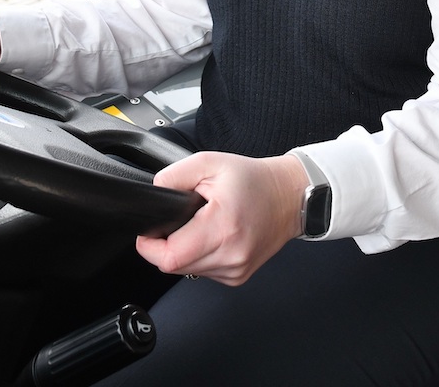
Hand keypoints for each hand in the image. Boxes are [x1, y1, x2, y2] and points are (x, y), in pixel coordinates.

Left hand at [135, 152, 307, 285]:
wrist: (290, 197)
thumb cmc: (254, 180)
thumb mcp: (209, 163)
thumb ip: (174, 176)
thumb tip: (155, 194)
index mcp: (223, 228)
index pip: (169, 257)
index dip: (150, 246)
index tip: (148, 232)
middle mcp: (231, 255)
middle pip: (174, 266)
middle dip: (166, 245)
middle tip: (177, 221)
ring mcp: (236, 270)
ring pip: (188, 271)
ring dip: (184, 252)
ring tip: (200, 226)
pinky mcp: (238, 276)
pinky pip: (204, 272)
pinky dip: (200, 257)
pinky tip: (213, 237)